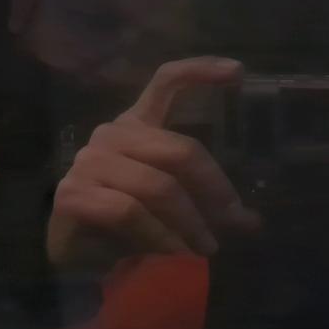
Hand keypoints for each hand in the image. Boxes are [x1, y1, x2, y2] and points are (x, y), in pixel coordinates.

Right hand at [47, 56, 259, 269]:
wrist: (77, 257)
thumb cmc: (128, 224)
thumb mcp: (177, 211)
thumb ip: (211, 210)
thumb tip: (254, 221)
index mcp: (138, 126)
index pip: (166, 83)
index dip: (199, 71)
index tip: (238, 71)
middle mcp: (112, 135)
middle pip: (179, 150)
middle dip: (214, 188)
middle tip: (233, 219)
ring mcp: (90, 163)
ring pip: (157, 186)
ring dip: (190, 222)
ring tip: (206, 248)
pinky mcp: (74, 194)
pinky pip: (130, 212)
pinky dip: (160, 236)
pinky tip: (175, 253)